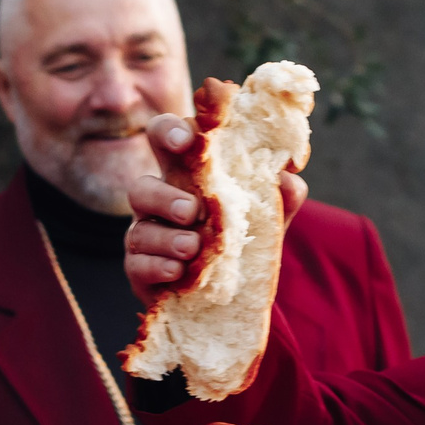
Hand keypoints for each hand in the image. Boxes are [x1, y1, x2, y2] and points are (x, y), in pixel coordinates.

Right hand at [124, 114, 307, 298]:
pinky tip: (177, 271)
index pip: (167, 140)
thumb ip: (280, 199)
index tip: (187, 141)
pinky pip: (137, 265)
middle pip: (140, 187)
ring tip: (192, 247)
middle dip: (163, 196)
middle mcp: (159, 203)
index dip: (170, 132)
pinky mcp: (141, 270)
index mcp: (186, 176)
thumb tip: (288, 180)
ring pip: (138, 230)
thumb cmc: (243, 242)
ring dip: (165, 238)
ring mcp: (147, 237)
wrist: (236, 293)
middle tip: (192, 210)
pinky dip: (157, 266)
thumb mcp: (268, 219)